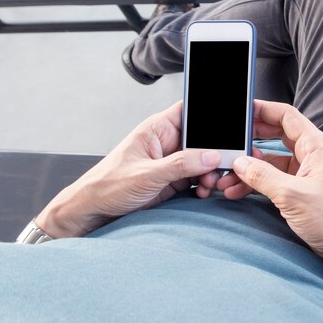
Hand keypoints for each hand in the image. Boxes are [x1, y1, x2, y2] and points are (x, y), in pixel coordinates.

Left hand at [36, 101, 220, 237]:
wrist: (94, 211)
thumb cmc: (108, 186)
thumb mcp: (146, 175)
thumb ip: (180, 165)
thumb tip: (211, 156)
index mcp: (157, 129)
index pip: (189, 111)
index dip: (209, 114)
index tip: (228, 125)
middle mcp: (168, 142)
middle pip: (203, 138)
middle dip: (215, 151)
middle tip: (221, 164)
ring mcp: (172, 162)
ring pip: (204, 160)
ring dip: (211, 171)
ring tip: (210, 183)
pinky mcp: (174, 180)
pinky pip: (198, 177)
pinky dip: (204, 184)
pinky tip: (203, 191)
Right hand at [221, 100, 322, 267]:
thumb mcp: (292, 195)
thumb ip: (263, 176)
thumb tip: (240, 162)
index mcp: (316, 147)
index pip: (286, 116)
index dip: (262, 110)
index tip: (240, 112)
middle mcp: (311, 157)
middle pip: (275, 137)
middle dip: (249, 141)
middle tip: (228, 145)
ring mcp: (306, 175)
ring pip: (270, 163)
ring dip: (248, 169)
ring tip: (225, 179)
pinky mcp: (301, 194)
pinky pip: (273, 181)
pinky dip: (255, 185)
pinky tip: (237, 192)